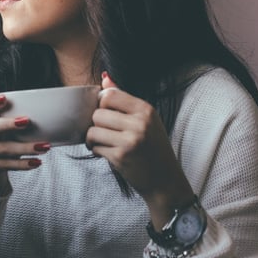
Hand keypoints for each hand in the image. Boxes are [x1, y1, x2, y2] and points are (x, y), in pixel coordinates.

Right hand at [0, 94, 50, 194]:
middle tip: (26, 121)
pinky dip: (23, 164)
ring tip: (44, 147)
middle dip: (9, 124)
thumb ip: (19, 121)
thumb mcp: (6, 129)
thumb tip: (52, 114)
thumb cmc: (3, 140)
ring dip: (25, 148)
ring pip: (4, 149)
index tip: (4, 98)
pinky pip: (7, 164)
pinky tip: (36, 162)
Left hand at [86, 73, 196, 228]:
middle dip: (97, 124)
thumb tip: (105, 77)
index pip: (110, 94)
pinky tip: (106, 153)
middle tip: (105, 132)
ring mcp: (130, 140)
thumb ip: (124, 99)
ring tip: (103, 142)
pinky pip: (95, 146)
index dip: (102, 104)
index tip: (107, 114)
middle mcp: (140, 123)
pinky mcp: (120, 157)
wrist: (165, 180)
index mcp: (146, 110)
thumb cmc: (153, 148)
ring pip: (92, 130)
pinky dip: (96, 150)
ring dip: (93, 138)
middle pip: (98, 113)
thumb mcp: (145, 120)